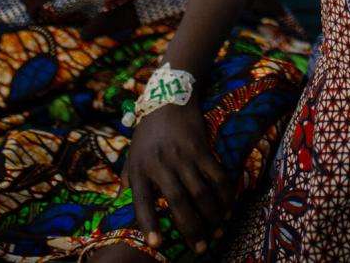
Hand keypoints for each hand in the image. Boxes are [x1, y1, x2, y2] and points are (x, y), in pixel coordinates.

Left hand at [124, 100, 232, 256]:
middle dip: (192, 229)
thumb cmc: (147, 134)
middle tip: (201, 248)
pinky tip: (228, 209)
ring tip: (217, 233)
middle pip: (179, 202)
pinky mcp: (202, 148)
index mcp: (140, 169)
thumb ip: (129, 183)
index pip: (142, 201)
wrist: (168, 101)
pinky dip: (225, 196)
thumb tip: (121, 211)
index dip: (149, 223)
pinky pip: (217, 177)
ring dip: (212, 217)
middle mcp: (161, 163)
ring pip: (202, 193)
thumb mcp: (131, 156)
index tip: (156, 244)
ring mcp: (184, 155)